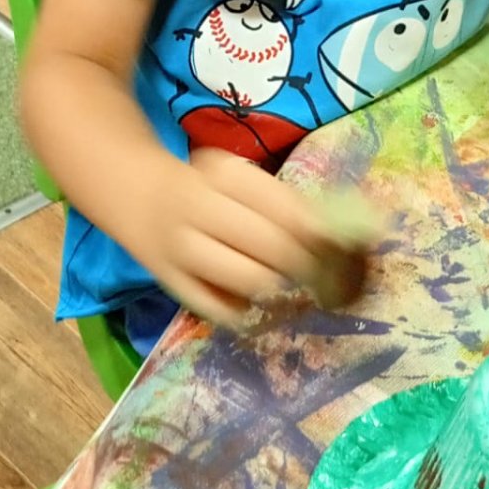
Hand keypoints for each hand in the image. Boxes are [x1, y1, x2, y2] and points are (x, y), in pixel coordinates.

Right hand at [131, 147, 369, 329]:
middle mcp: (200, 207)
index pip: (286, 208)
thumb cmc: (206, 189)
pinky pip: (222, 312)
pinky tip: (261, 304)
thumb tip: (351, 235)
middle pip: (273, 245)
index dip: (323, 234)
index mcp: (223, 174)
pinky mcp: (172, 284)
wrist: (137, 196)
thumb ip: (285, 204)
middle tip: (329, 275)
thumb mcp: (240, 180)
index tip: (350, 248)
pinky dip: (250, 314)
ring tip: (292, 284)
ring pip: (251, 280)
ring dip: (282, 287)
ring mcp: (182, 249)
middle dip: (309, 265)